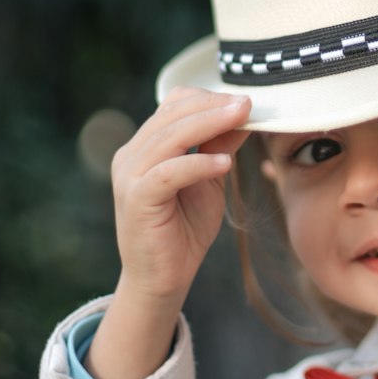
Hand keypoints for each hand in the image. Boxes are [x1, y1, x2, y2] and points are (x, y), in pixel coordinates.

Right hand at [110, 86, 251, 305]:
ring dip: (210, 124)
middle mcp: (131, 155)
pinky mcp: (135, 198)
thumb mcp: (209, 181)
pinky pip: (167, 172)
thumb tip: (244, 115)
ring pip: (170, 136)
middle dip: (214, 106)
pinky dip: (198, 164)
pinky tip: (224, 163)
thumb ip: (220, 147)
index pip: (174, 105)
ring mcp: (129, 175)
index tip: (245, 100)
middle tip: (248, 104)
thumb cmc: (184, 230)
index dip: (208, 98)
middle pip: (172, 114)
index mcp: (145, 146)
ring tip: (243, 119)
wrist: (162, 280)